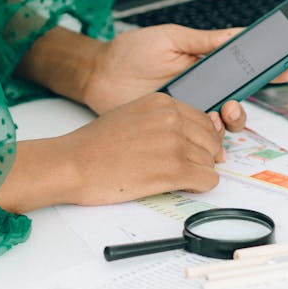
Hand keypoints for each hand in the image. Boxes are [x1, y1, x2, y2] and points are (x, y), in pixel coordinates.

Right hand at [0, 92, 224, 213]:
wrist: (76, 163)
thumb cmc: (97, 143)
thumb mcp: (133, 115)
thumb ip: (162, 119)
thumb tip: (190, 134)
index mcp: (162, 102)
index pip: (202, 119)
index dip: (199, 139)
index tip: (193, 149)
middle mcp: (172, 118)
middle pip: (211, 140)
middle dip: (202, 156)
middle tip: (185, 166)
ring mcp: (175, 143)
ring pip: (210, 161)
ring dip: (198, 172)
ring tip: (174, 176)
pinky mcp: (175, 169)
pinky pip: (208, 180)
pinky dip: (198, 187)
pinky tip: (179, 185)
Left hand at [82, 24, 287, 129]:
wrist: (101, 74)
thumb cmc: (132, 51)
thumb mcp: (171, 37)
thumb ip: (205, 40)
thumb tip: (238, 33)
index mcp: (204, 63)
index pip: (241, 67)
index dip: (266, 69)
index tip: (287, 68)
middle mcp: (202, 87)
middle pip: (239, 98)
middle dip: (247, 102)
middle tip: (236, 101)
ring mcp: (190, 108)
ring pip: (224, 120)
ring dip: (231, 119)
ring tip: (221, 111)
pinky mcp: (176, 126)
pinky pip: (201, 135)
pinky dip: (209, 133)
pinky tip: (202, 123)